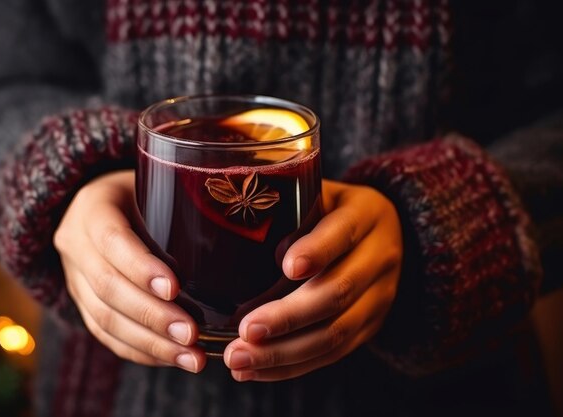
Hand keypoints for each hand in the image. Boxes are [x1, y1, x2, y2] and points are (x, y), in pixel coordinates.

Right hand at [54, 170, 205, 372]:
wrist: (101, 206)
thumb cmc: (145, 192)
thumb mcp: (158, 184)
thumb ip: (184, 200)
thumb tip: (241, 223)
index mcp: (93, 207)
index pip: (112, 239)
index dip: (140, 267)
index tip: (175, 288)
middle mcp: (77, 244)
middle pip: (108, 287)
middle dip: (152, 315)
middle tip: (191, 334)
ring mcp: (75, 278)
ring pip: (105, 319)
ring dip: (150, 343)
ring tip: (191, 357)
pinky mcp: (83, 304)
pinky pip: (106, 335)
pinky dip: (141, 350)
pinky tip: (173, 357)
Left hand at [223, 180, 402, 380]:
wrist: (390, 233)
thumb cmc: (334, 210)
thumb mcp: (321, 193)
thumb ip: (289, 206)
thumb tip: (230, 229)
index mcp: (366, 215)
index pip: (343, 233)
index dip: (317, 251)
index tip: (286, 267)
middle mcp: (379, 258)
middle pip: (337, 293)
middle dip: (288, 317)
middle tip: (245, 330)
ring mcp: (379, 298)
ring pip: (335, 333)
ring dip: (284, 353)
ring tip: (239, 359)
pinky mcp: (370, 327)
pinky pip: (332, 355)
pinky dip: (291, 366)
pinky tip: (254, 370)